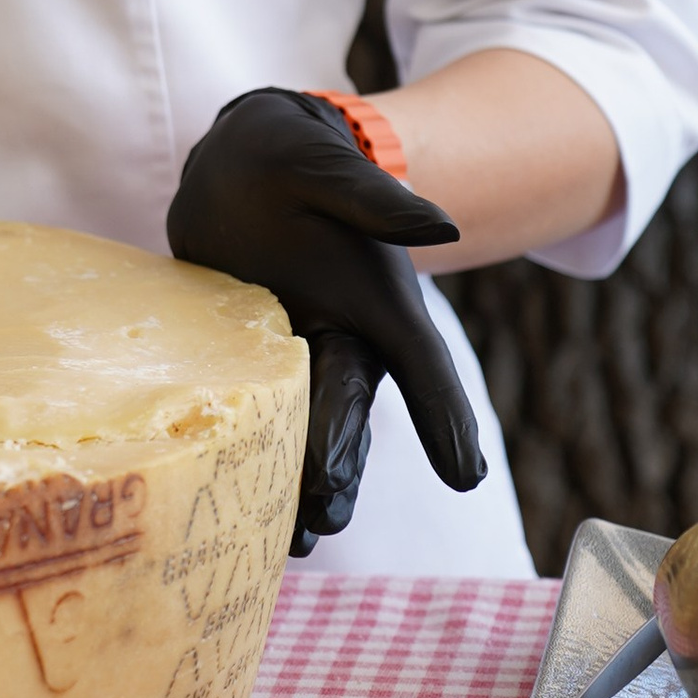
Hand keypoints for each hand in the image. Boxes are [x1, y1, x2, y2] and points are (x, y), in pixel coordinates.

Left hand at [167, 88, 486, 552]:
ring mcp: (293, 358)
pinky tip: (231, 506)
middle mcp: (342, 341)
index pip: (418, 367)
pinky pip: (252, 416)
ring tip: (292, 540)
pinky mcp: (244, 363)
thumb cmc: (295, 158)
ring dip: (299, 483)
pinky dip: (249, 460)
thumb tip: (439, 223)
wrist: (238, 162)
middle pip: (349, 413)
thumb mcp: (330, 168)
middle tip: (326, 516)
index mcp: (378, 304)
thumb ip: (375, 198)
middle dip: (339, 464)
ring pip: (304, 430)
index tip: (465, 476)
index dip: (444, 418)